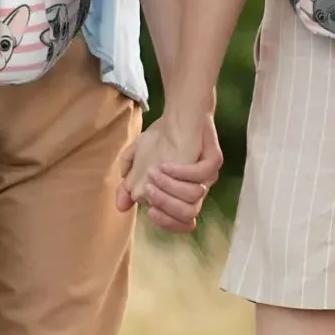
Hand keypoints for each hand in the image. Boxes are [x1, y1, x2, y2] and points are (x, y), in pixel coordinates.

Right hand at [116, 113, 221, 233]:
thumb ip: (128, 184)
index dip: (166, 222)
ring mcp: (208, 176)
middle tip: (148, 189)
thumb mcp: (138, 160)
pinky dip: (181, 172)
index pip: (181, 222)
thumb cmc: (161, 138)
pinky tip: (165, 164)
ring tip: (153, 172)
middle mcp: (197, 189)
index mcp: (182, 195)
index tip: (149, 211)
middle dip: (165, 205)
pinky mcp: (214, 160)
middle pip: (188, 214)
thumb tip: (121, 207)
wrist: (179, 112)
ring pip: (194, 197)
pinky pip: (201, 174)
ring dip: (170, 187)